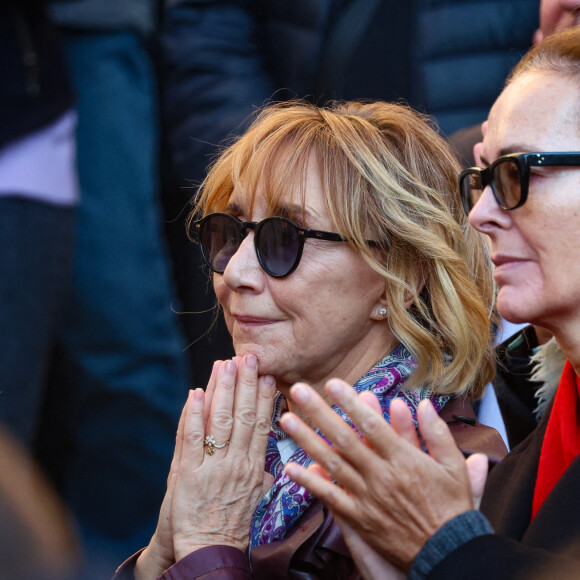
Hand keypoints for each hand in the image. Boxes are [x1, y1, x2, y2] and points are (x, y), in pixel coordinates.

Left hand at [136, 356, 275, 577]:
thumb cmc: (233, 524)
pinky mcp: (188, 474)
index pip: (261, 424)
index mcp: (254, 466)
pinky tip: (195, 393)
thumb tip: (271, 455)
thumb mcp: (257, 497)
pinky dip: (193, 415)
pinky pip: (191, 439)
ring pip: (220, 421)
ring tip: (225, 365)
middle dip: (246, 384)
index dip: (264, 397)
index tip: (268, 375)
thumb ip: (263, 473)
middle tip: (249, 358)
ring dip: (223, 390)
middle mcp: (237, 463)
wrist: (210, 551)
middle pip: (243, 416)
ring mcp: (213, 466)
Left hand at [280, 379, 474, 571]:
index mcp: (403, 459)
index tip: (332, 383)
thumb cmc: (451, 508)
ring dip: (307, 439)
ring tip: (286, 420)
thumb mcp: (454, 467)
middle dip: (319, 412)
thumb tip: (423, 403)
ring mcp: (367, 497)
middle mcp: (380, 475)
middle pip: (344, 438)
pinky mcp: (359, 518)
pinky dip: (310, 482)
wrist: (447, 555)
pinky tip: (290, 467)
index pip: (371, 424)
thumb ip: (437, 433)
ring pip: (331, 463)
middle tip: (298, 390)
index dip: (350, 402)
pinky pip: (330, 497)